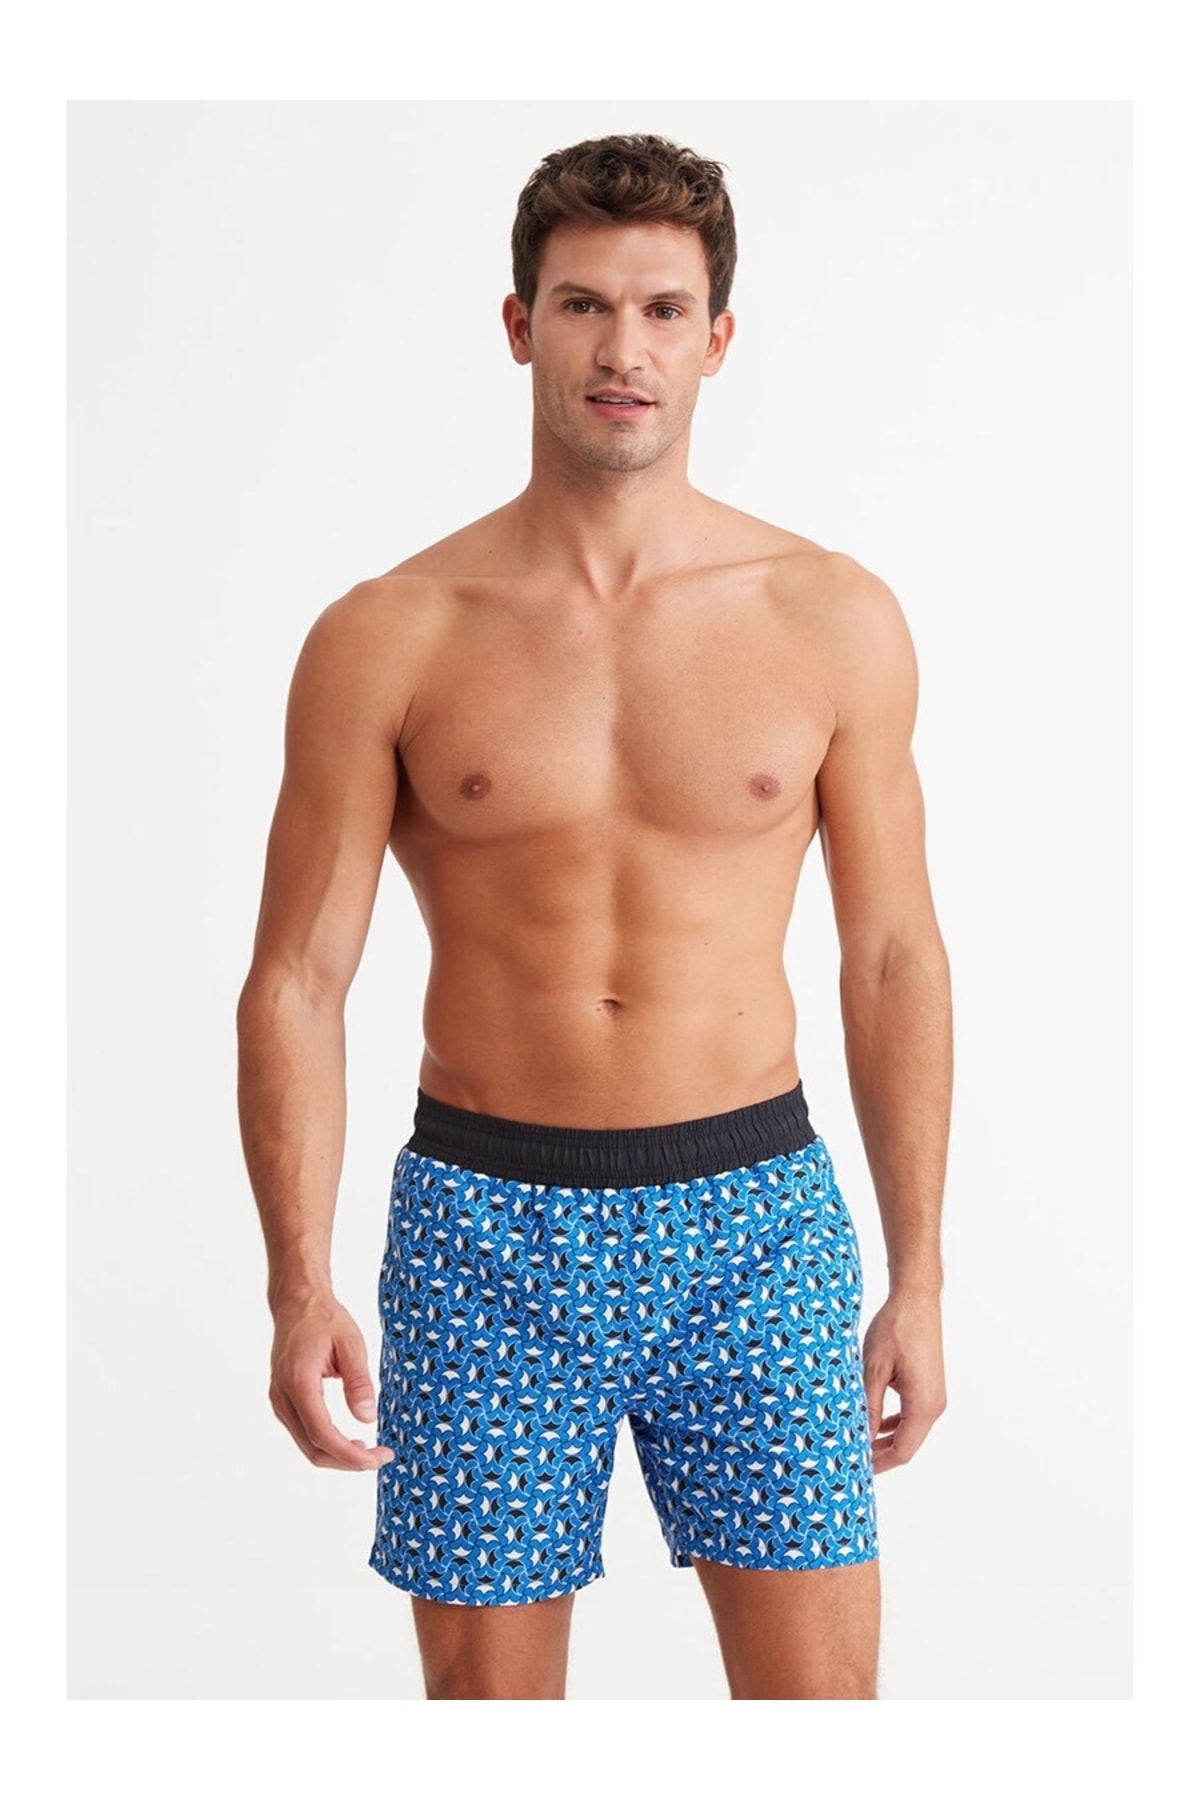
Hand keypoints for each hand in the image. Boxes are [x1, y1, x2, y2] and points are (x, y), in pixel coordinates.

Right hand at [268, 1293, 394, 1471]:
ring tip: (369, 1450)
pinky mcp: (283, 1400)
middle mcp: (283, 1397)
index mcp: (299, 1382)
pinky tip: (349, 1440)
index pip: (322, 1434)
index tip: (377, 1458)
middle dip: (347, 1461)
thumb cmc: (323, 1318)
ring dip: (337, 1455)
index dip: (350, 1455)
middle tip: (380, 1457)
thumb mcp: (351, 1343)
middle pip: (313, 1448)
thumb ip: (359, 1382)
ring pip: (306, 1445)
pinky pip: (303, 1433)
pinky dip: (326, 1444)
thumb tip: (368, 1418)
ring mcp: (279, 1400)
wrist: (296, 1302)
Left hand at [861, 1289, 946, 1473]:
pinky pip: (912, 1415)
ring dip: (885, 1439)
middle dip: (880, 1455)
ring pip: (909, 1430)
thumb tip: (860, 1438)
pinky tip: (873, 1421)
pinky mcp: (929, 1386)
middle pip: (907, 1445)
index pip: (902, 1451)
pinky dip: (893, 1423)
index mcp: (923, 1405)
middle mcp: (934, 1405)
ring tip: (857, 1442)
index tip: (855, 1470)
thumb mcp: (873, 1369)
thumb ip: (868, 1406)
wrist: (916, 1300)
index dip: (878, 1464)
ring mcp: (934, 1396)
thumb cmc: (895, 1329)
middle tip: (850, 1459)